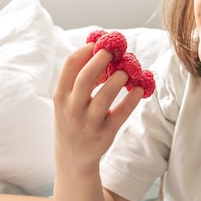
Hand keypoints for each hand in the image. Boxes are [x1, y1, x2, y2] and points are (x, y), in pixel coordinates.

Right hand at [53, 43, 143, 173]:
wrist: (72, 157)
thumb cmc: (72, 119)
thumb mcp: (67, 100)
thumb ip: (79, 78)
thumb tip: (101, 50)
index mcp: (61, 96)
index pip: (71, 65)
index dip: (87, 49)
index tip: (100, 43)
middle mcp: (72, 109)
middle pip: (86, 78)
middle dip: (102, 60)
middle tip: (115, 51)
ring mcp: (88, 123)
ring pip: (105, 96)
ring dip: (119, 78)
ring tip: (127, 70)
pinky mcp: (105, 135)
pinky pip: (121, 114)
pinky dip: (132, 99)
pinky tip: (140, 88)